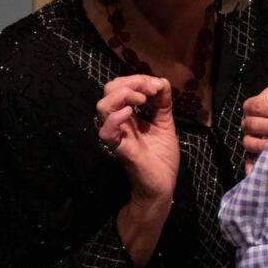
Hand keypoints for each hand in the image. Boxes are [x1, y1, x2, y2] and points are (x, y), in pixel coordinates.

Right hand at [96, 75, 178, 201]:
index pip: (121, 88)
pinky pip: (106, 132)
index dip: (138, 80)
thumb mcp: (165, 125)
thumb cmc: (161, 159)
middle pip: (108, 91)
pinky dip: (116, 118)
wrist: (162, 187)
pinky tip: (132, 113)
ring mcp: (118, 136)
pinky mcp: (121, 150)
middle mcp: (119, 124)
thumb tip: (162, 82)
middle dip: (131, 82)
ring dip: (123, 95)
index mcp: (129, 116)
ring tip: (142, 100)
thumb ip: (163, 104)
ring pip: (102, 107)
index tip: (158, 85)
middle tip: (151, 90)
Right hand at [242, 61, 267, 172]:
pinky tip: (256, 174)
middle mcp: (248, 124)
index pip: (255, 106)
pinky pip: (249, 163)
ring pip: (248, 143)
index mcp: (254, 106)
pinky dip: (251, 168)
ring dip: (262, 145)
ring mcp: (250, 140)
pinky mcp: (253, 156)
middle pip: (251, 125)